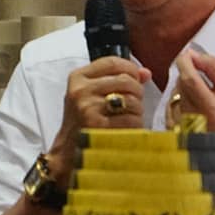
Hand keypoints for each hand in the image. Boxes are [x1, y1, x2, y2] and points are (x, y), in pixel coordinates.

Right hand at [47, 57, 150, 179]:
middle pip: (126, 80)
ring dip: (138, 110)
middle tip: (134, 102)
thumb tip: (145, 73)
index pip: (112, 62)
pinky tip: (129, 129)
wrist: (69, 152)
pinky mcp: (98, 127)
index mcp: (78, 77)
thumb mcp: (91, 94)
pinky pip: (131, 120)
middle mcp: (81, 90)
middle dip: (137, 91)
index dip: (131, 68)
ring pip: (131, 100)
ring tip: (130, 117)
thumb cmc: (84, 120)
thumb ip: (116, 79)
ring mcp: (88, 109)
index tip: (137, 78)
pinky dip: (137, 125)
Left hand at [168, 49, 214, 131]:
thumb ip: (214, 68)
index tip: (188, 55)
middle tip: (203, 81)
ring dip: (184, 89)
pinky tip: (192, 107)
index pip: (188, 79)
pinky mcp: (173, 131)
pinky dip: (178, 101)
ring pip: (174, 93)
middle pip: (180, 84)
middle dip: (188, 75)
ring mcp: (180, 127)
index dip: (185, 63)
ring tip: (201, 98)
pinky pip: (169, 106)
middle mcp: (191, 119)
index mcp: (209, 108)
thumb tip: (195, 55)